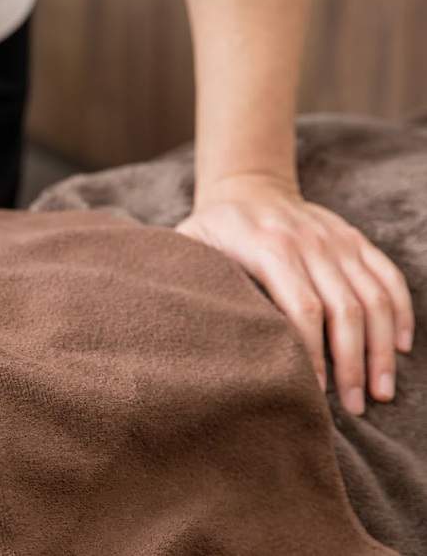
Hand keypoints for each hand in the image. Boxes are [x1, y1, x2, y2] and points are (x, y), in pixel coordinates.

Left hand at [176, 174, 413, 414]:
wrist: (247, 186)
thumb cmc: (213, 229)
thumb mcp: (191, 245)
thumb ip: (194, 280)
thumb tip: (192, 329)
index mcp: (269, 246)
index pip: (303, 307)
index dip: (313, 353)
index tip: (314, 392)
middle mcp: (310, 242)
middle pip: (345, 310)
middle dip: (352, 363)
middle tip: (355, 407)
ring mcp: (337, 239)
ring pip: (374, 299)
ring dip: (380, 349)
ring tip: (380, 391)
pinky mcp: (356, 239)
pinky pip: (389, 277)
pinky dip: (401, 314)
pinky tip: (399, 348)